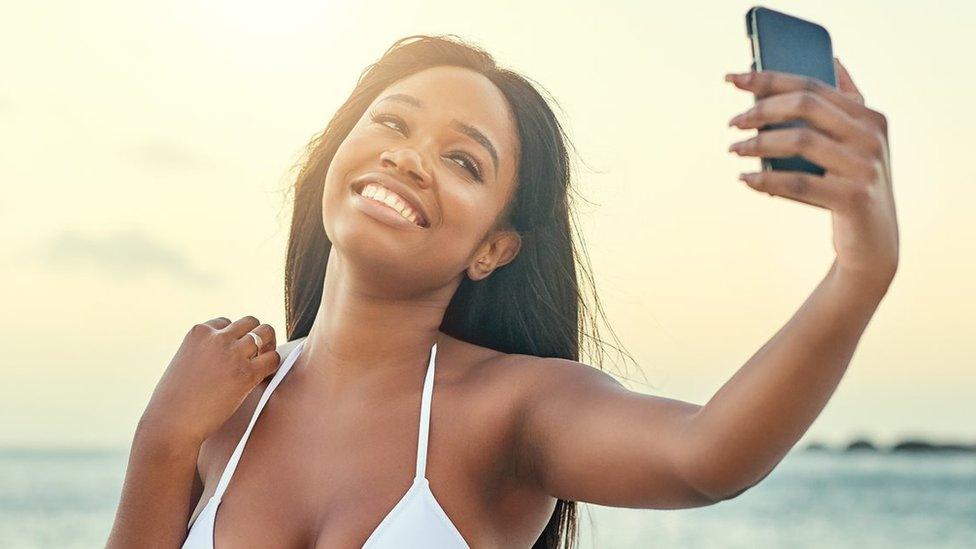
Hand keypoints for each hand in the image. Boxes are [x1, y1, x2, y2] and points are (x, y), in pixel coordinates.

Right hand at [139, 316, 280, 445]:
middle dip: (255, 335)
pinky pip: (272, 358)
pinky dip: (272, 365)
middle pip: (250, 322)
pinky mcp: (246, 374)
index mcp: (199, 332)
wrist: (171, 423)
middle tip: (257, 353)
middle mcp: (217, 337)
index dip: (233, 338)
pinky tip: (263, 377)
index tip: (232, 352)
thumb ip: (203, 352)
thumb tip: (224, 356)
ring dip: (268, 346)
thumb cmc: (174, 400)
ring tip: (263, 361)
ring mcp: (233, 354)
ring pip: (266, 333)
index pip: (226, 323)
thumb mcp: (184, 362)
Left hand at [725, 58, 898, 287]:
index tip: (734, 79)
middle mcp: (872, 137)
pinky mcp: (855, 198)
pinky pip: (799, 183)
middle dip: (761, 110)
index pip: (812, 85)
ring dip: (758, 144)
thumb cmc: (851, 187)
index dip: (769, 79)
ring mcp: (866, 167)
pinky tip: (745, 179)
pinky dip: (766, 180)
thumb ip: (842, 107)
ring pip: (800, 141)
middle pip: (806, 105)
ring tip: (735, 150)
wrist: (874, 244)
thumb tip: (830, 62)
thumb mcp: (852, 145)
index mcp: (870, 116)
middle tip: (733, 122)